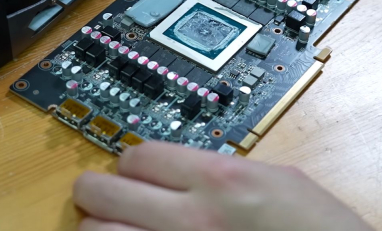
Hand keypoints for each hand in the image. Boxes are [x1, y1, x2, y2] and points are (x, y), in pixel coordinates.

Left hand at [73, 141, 371, 230]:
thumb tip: (186, 169)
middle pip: (102, 192)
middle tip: (105, 197)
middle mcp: (192, 219)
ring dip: (100, 229)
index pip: (139, 156)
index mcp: (222, 181)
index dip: (132, 163)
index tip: (135, 171)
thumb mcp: (282, 183)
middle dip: (99, 192)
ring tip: (114, 230)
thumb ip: (227, 171)